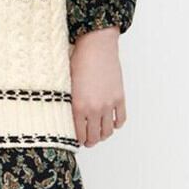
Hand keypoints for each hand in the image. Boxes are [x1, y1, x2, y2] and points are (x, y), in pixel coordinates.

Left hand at [70, 27, 126, 146]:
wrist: (97, 47)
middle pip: (94, 137)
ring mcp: (109, 104)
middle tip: (88, 141)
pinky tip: (112, 124)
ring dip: (103, 136)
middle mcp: (94, 109)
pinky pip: (120, 119)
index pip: (79, 134)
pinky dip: (116, 125)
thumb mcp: (67, 85)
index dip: (78, 140)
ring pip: (108, 131)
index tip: (77, 140)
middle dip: (90, 141)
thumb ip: (70, 104)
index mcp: (78, 107)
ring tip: (99, 134)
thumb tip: (71, 118)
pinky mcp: (119, 98)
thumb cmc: (79, 61)